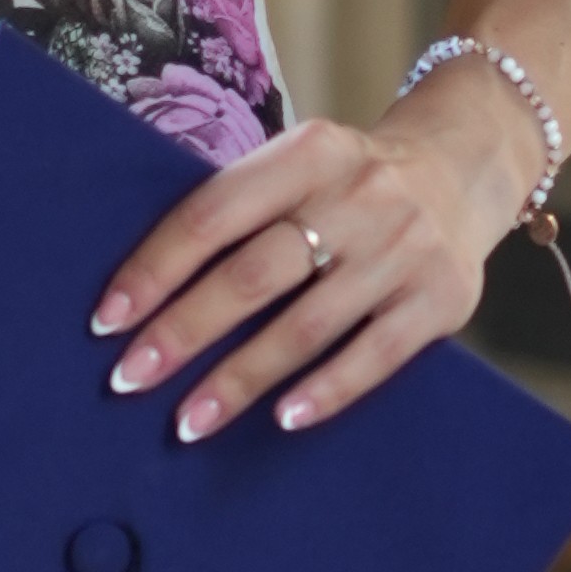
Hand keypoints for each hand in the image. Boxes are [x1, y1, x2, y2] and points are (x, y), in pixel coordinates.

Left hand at [87, 103, 497, 444]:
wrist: (463, 168)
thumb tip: (145, 294)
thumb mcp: (300, 165)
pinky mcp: (442, 298)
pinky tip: (281, 419)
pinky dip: (326, 391)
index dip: (155, 269)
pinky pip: (375, 356)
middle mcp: (360, 195)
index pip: (213, 215)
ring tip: (189, 420)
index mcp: (310, 151)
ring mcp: (405, 249)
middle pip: (254, 275)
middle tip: (129, 380)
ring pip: (306, 326)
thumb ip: (241, 209)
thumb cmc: (347, 184)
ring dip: (240, 379)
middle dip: (184, 332)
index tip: (108, 321)